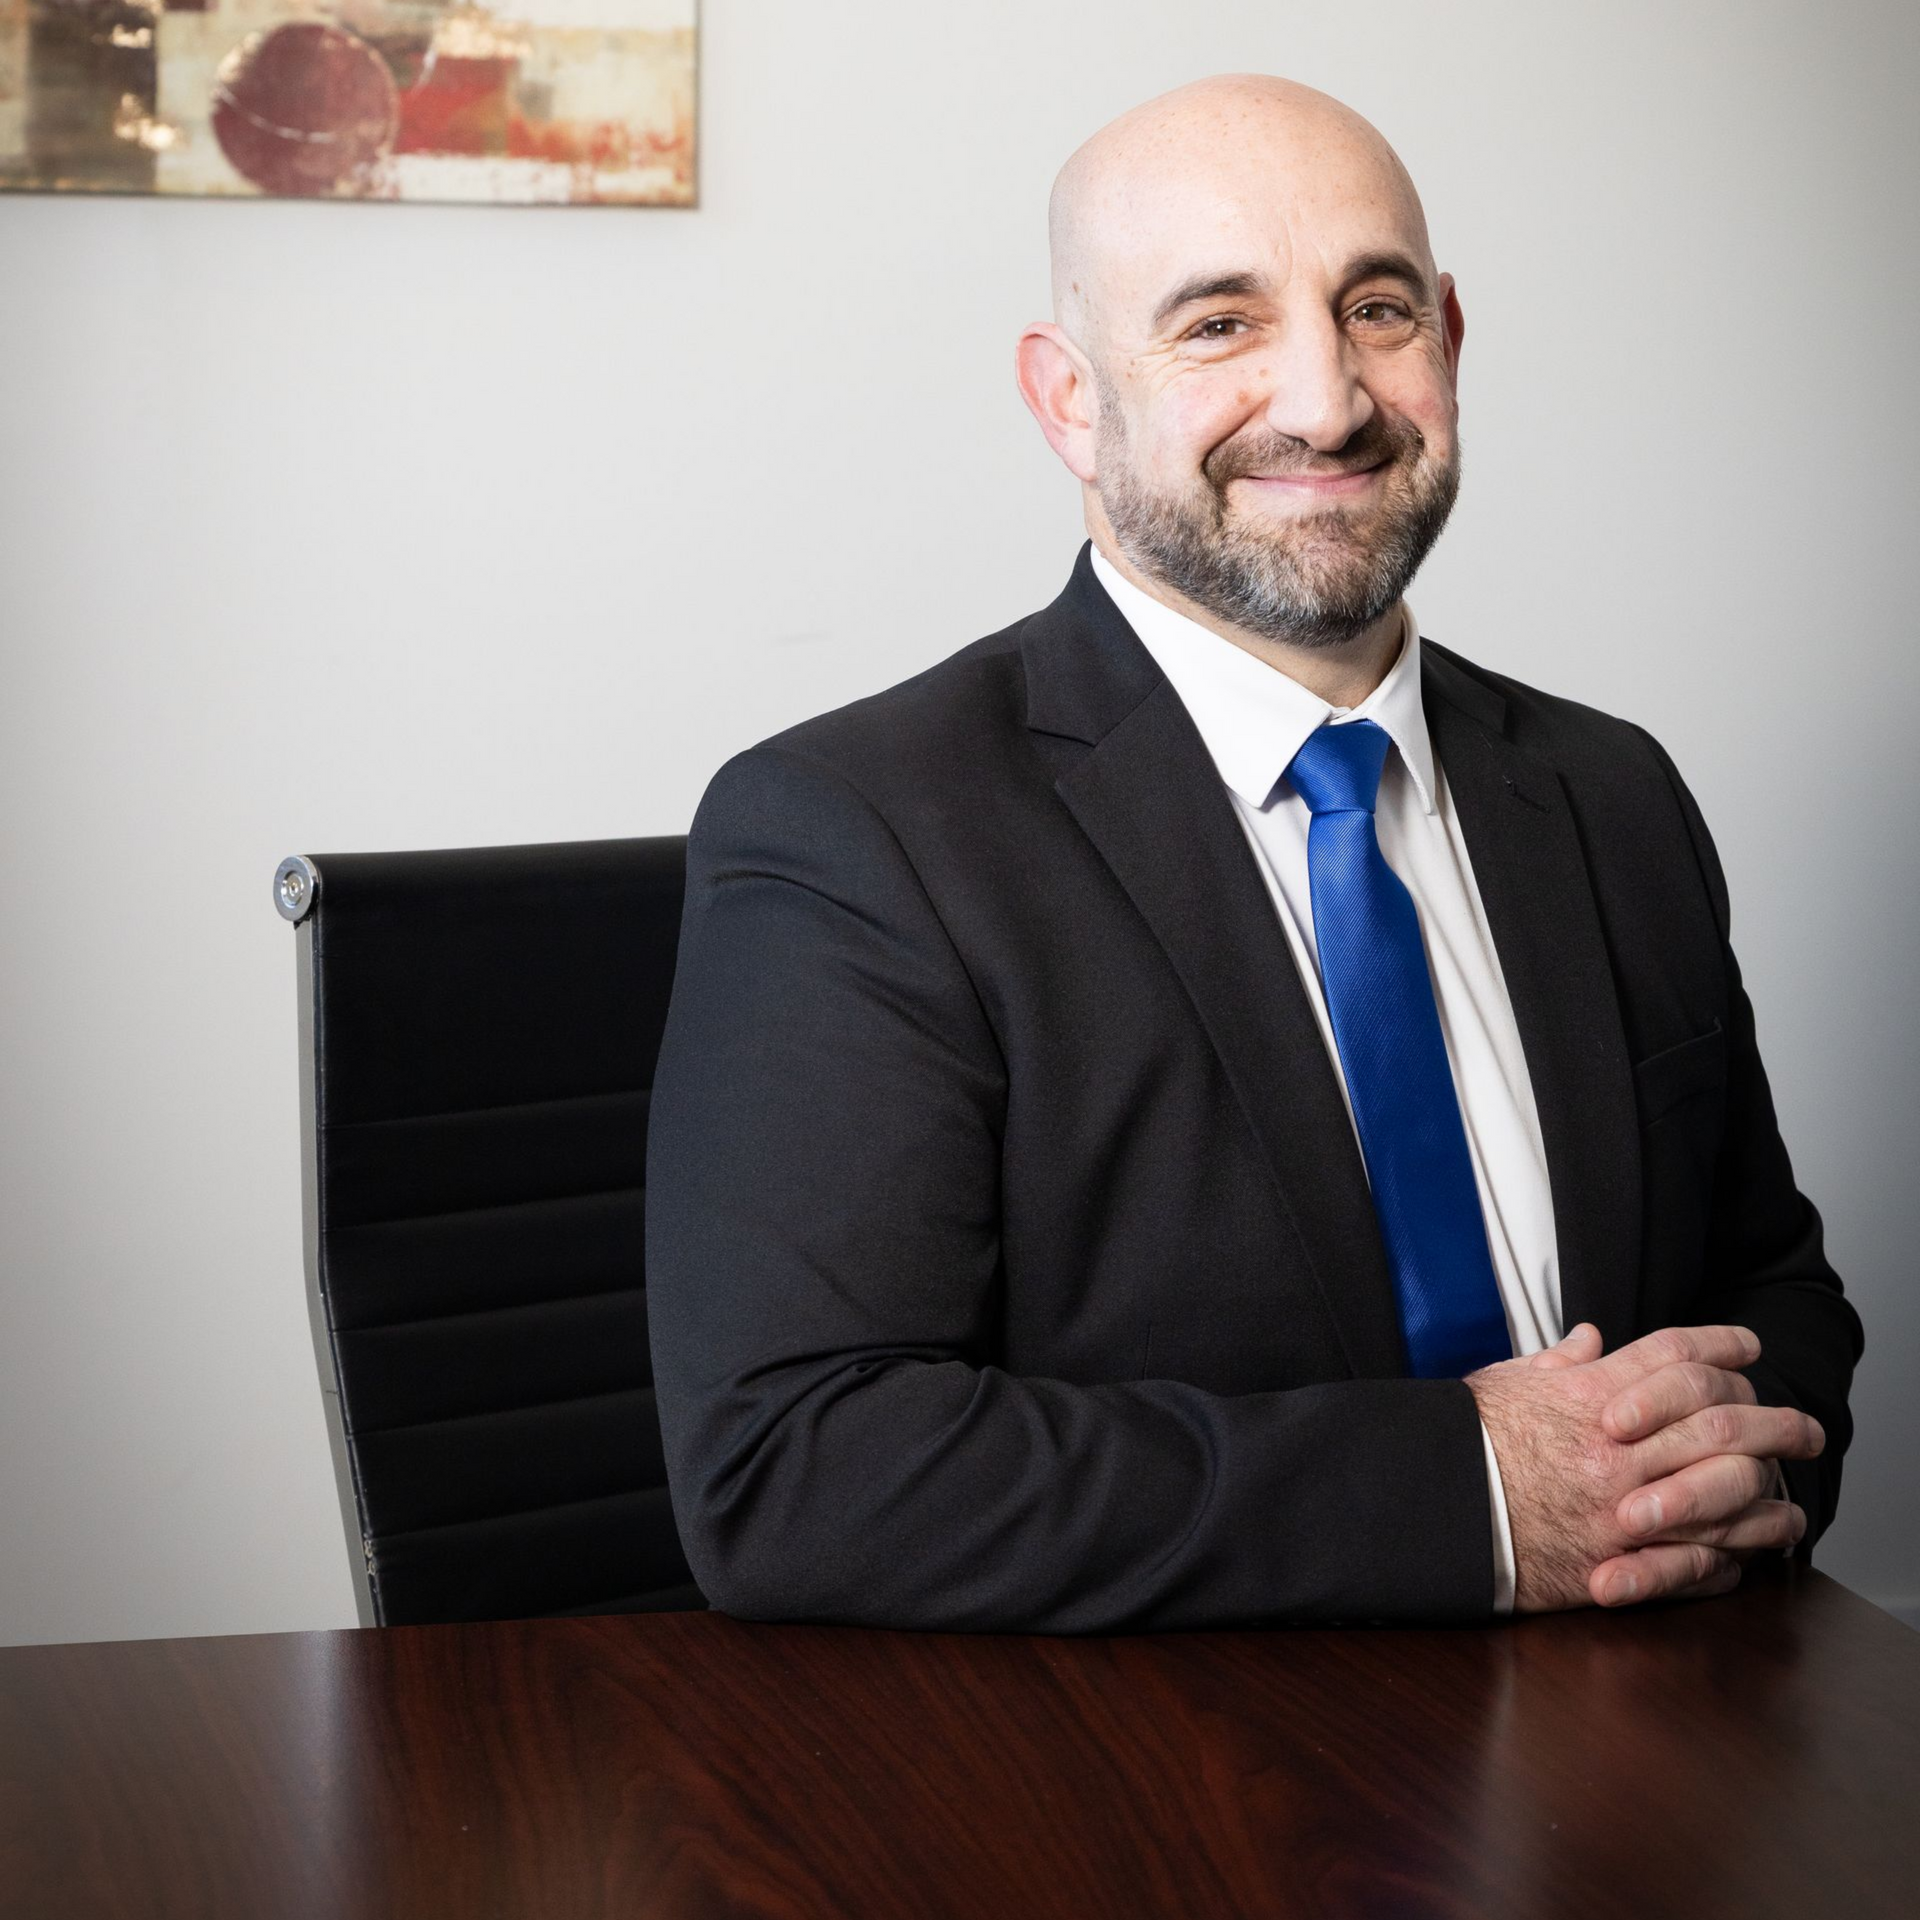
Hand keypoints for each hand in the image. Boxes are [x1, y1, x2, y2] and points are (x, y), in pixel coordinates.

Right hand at [1467, 1323, 1823, 1613]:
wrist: (1442, 1510)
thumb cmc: (1468, 1444)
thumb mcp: (1507, 1383)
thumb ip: (1558, 1361)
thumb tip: (1591, 1339)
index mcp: (1592, 1395)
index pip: (1677, 1354)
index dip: (1721, 1343)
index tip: (1749, 1345)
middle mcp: (1620, 1447)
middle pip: (1722, 1421)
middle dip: (1772, 1420)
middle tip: (1802, 1426)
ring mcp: (1628, 1506)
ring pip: (1729, 1489)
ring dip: (1770, 1488)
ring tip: (1791, 1488)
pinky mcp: (1625, 1560)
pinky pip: (1705, 1555)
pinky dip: (1738, 1548)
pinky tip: (1754, 1544)